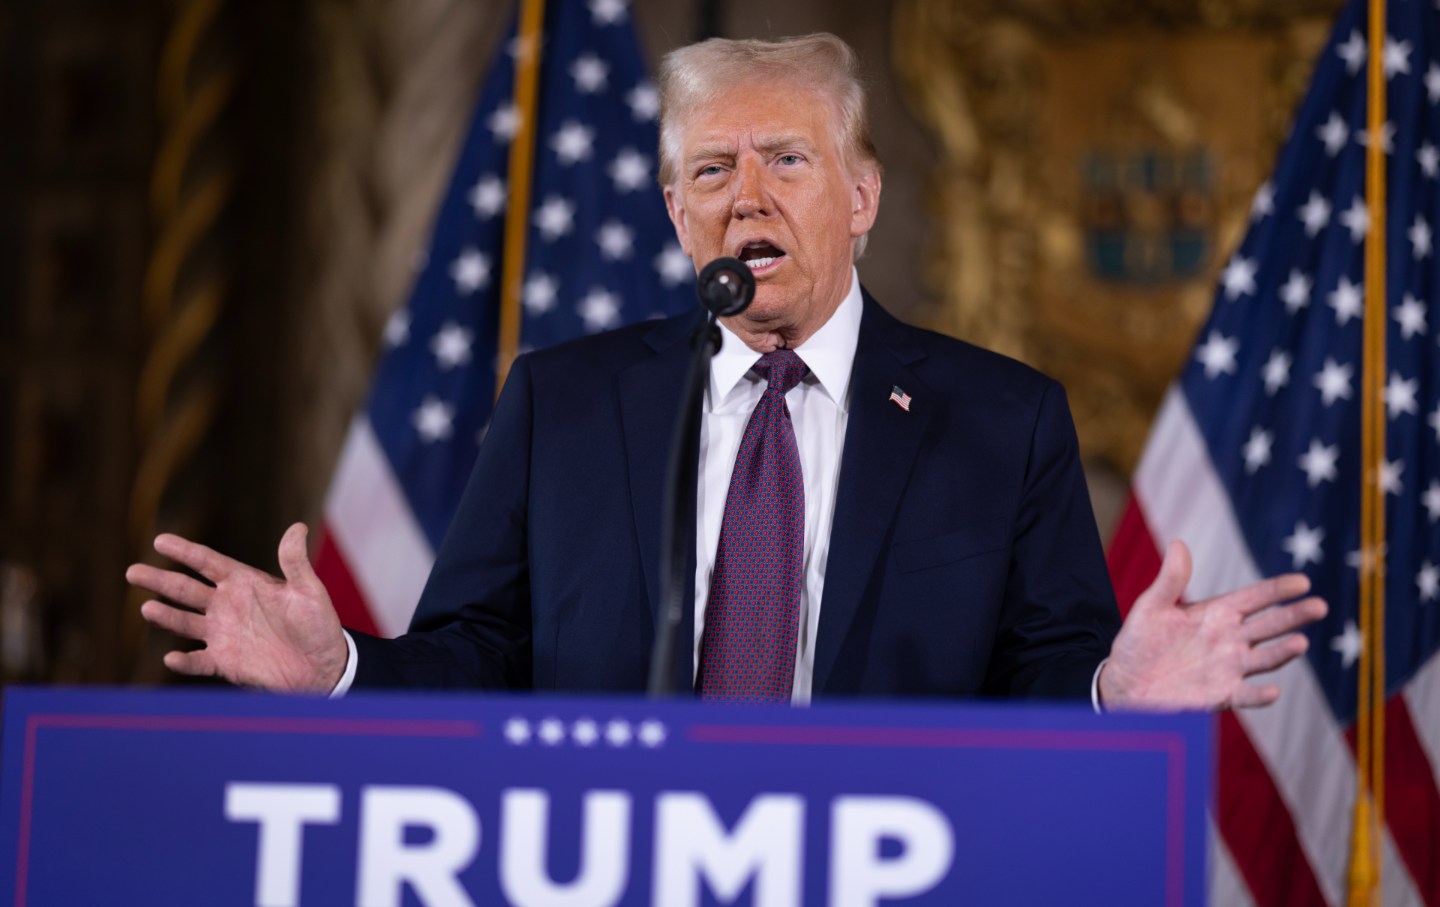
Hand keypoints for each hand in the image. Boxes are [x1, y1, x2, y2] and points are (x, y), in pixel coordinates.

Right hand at [127, 523, 348, 692]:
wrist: (323, 666)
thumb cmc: (318, 625)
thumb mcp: (309, 590)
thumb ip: (295, 562)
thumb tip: (298, 527)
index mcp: (245, 583)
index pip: (208, 563)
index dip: (185, 551)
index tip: (160, 540)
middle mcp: (227, 606)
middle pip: (186, 590)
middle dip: (160, 581)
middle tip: (132, 571)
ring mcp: (223, 634)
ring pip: (185, 623)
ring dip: (166, 616)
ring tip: (147, 608)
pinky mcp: (225, 662)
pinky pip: (198, 661)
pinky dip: (184, 662)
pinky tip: (171, 658)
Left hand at [1098, 540, 1326, 710]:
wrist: (1125, 681)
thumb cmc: (1139, 642)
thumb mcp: (1152, 606)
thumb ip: (1170, 579)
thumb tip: (1178, 543)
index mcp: (1217, 614)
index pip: (1255, 598)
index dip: (1278, 590)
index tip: (1303, 581)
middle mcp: (1230, 640)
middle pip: (1270, 626)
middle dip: (1294, 616)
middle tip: (1319, 606)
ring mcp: (1229, 668)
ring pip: (1265, 658)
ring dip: (1283, 652)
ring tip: (1301, 643)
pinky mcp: (1221, 694)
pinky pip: (1246, 695)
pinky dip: (1260, 695)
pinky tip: (1272, 691)